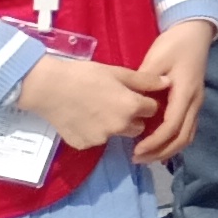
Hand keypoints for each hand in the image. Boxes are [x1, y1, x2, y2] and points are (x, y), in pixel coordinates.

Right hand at [15, 53, 158, 153]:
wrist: (49, 88)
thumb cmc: (85, 75)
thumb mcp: (118, 72)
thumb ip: (145, 80)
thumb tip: (169, 82)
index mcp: (131, 107)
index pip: (152, 109)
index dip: (145, 101)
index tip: (133, 95)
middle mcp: (120, 127)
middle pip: (138, 126)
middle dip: (132, 117)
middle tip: (114, 103)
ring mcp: (101, 138)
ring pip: (116, 134)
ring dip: (113, 126)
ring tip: (96, 109)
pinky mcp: (84, 145)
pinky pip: (96, 140)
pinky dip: (93, 131)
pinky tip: (82, 118)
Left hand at [130, 20, 215, 163]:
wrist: (194, 33)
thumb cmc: (174, 45)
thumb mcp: (155, 60)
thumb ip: (144, 84)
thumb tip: (132, 105)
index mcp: (185, 92)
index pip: (172, 126)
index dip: (154, 142)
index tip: (135, 150)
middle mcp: (194, 102)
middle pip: (183, 137)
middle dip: (161, 152)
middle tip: (138, 158)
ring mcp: (196, 103)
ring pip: (187, 135)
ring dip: (168, 149)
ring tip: (146, 155)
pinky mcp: (192, 102)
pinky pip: (186, 128)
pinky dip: (172, 140)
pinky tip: (156, 143)